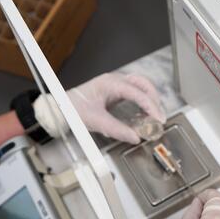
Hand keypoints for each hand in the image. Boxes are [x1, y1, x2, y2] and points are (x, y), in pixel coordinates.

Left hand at [34, 73, 165, 143]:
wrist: (60, 107)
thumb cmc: (73, 109)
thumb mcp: (96, 122)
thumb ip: (117, 130)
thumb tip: (135, 137)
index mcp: (110, 83)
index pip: (137, 92)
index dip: (150, 106)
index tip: (158, 118)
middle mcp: (114, 80)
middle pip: (143, 84)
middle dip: (154, 99)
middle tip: (159, 117)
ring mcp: (115, 84)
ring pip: (140, 86)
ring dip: (150, 99)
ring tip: (154, 116)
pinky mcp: (114, 91)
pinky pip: (134, 92)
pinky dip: (143, 101)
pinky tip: (144, 113)